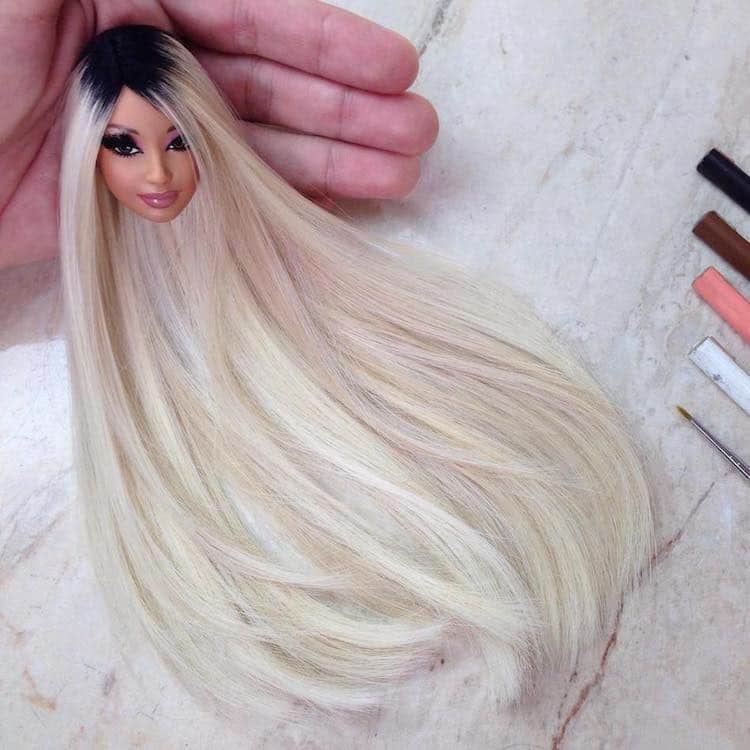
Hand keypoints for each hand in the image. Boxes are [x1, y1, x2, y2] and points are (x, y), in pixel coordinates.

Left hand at [0, 0, 438, 271]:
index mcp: (134, 0)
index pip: (253, 16)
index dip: (328, 43)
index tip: (394, 70)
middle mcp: (155, 63)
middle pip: (273, 84)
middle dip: (350, 107)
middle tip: (418, 134)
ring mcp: (157, 135)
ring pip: (262, 145)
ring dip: (335, 159)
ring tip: (402, 173)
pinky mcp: (148, 198)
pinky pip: (231, 198)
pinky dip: (284, 203)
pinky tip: (337, 205)